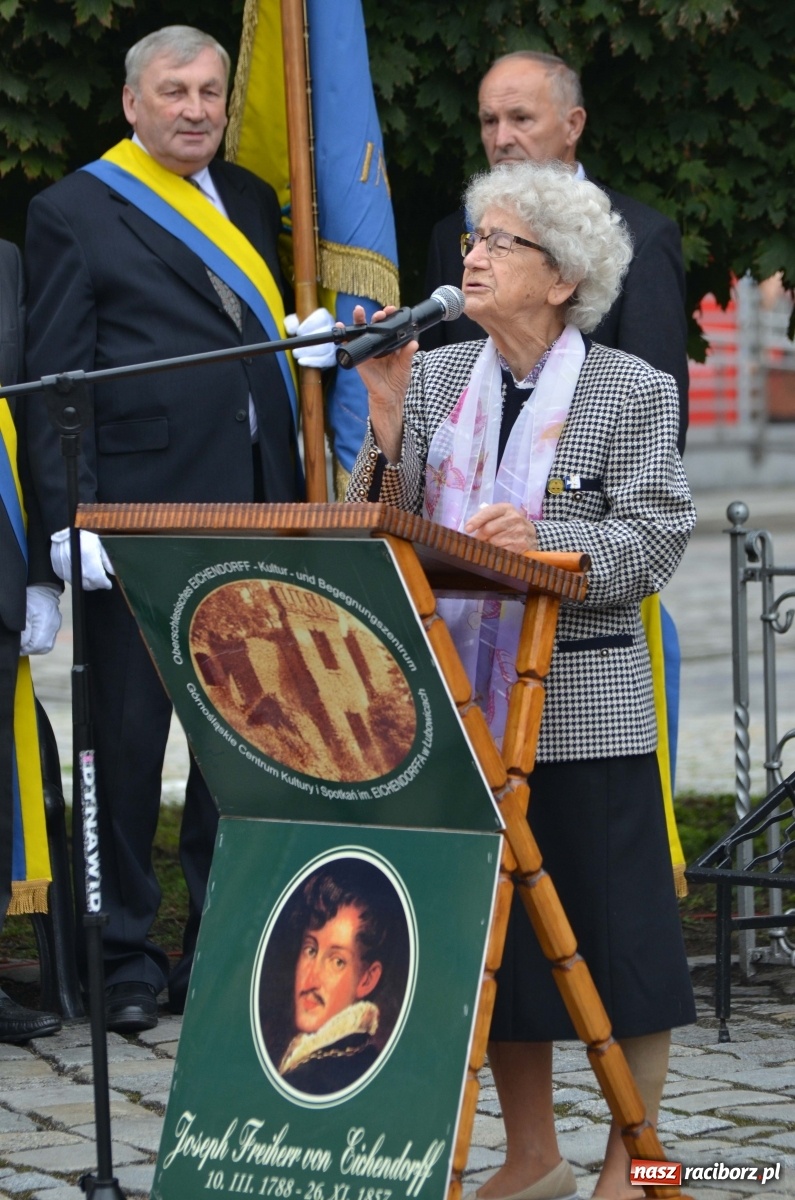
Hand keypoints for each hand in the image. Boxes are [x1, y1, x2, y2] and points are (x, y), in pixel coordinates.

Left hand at [20, 585, 61, 654]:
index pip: (37, 644)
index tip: (18, 647)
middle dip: (31, 650)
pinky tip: (33, 638)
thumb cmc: (32, 598)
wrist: (43, 589)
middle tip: (21, 647)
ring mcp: (56, 627)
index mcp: (45, 623)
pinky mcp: (56, 626)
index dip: (26, 649)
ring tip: (27, 644)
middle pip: (44, 648)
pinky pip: (49, 640)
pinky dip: (41, 642)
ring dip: (36, 647)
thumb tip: (22, 644)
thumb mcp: (23, 613)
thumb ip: (24, 630)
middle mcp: (53, 627)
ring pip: (47, 646)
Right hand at [50, 528, 114, 589]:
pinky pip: (70, 580)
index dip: (104, 583)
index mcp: (88, 555)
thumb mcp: (99, 543)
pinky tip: (81, 574)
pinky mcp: (58, 569)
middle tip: (100, 580)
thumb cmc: (84, 535)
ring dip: (87, 583)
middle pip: (89, 584)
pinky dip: (77, 579)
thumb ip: (106, 559)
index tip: (108, 584)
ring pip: (79, 584)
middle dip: (97, 584)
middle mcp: (76, 564)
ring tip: (91, 577)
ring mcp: (65, 568)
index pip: (98, 578)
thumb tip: (113, 573)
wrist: (63, 532)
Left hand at [284, 306, 336, 368]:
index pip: (322, 317)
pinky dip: (312, 361)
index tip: (298, 332)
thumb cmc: (301, 329)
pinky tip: (302, 361)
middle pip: (324, 335)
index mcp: (324, 317)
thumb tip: (292, 329)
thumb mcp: (294, 322)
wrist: (307, 342)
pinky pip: (325, 360)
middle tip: (295, 346)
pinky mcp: (333, 356)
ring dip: (309, 352)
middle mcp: (332, 329)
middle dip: (308, 342)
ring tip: (296, 354)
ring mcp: (334, 343)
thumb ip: (291, 322)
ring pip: (325, 348)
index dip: (310, 324)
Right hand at [350, 304, 415, 462]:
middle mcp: (378, 344)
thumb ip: (408, 354)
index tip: (391, 310)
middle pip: (375, 325)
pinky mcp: (359, 358)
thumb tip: (414, 343)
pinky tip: (341, 327)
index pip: (389, 326)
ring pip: (362, 331)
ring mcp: (368, 350)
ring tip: (358, 311)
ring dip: (359, 320)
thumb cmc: (397, 380)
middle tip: (380, 314)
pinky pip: (350, 345)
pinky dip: (344, 336)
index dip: (389, 317)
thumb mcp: (405, 366)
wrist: (389, 396)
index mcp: (390, 343)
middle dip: (376, 317)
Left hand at [464, 503, 537, 552]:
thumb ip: (486, 518)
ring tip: (493, 544)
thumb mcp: (501, 516)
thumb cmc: (510, 525)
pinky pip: (501, 551)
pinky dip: (497, 552)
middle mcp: (514, 518)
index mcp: (506, 508)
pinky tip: (500, 550)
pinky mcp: (521, 545)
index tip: (467, 529)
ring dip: (489, 545)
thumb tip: (469, 529)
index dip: (476, 521)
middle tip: (480, 541)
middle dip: (480, 537)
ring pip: (494, 542)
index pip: (488, 512)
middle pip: (488, 529)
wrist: (533, 535)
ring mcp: (518, 532)